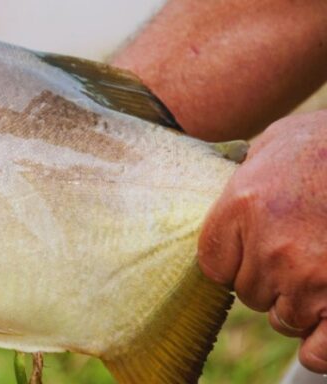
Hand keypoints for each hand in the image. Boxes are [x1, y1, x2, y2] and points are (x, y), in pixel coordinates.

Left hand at [198, 110, 326, 372]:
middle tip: (300, 252)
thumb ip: (247, 171)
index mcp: (243, 205)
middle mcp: (270, 246)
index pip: (214, 265)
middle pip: (248, 292)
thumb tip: (232, 180)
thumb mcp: (278, 141)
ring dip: (299, 303)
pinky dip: (320, 345)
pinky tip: (325, 320)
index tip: (255, 251)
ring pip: (283, 318)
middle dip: (270, 279)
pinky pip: (319, 351)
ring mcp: (310, 276)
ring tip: (321, 270)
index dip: (236, 262)